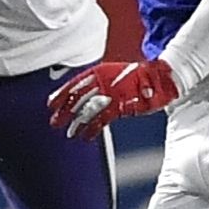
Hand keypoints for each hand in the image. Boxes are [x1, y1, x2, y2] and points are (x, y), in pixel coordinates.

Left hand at [49, 55, 180, 136]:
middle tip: (54, 121)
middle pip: (79, 97)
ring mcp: (113, 94)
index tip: (50, 104)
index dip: (61, 94)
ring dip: (77, 123)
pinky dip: (93, 128)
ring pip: (89, 110)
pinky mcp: (123, 106)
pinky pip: (104, 119)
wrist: (158, 77)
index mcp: (99, 72)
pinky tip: (85, 136)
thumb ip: (96, 83)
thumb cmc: (134, 77)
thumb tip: (77, 93)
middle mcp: (104, 82)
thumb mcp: (111, 74)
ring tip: (68, 133)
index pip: (75, 84)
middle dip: (65, 110)